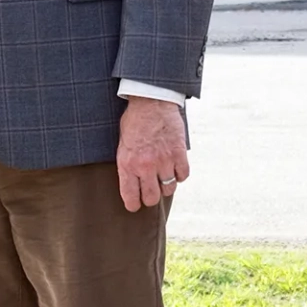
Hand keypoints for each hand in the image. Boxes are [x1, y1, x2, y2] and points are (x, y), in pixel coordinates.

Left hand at [116, 97, 189, 212]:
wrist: (151, 101)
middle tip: (151, 191)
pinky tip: (175, 168)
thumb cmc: (134, 121)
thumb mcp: (122, 145)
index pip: (131, 198)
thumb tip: (133, 182)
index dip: (133, 205)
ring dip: (166, 185)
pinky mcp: (179, 152)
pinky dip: (180, 174)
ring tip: (164, 177)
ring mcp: (164, 160)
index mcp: (128, 164)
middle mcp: (146, 166)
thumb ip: (128, 165)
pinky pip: (183, 175)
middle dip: (151, 197)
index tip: (135, 204)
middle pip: (152, 198)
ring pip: (169, 188)